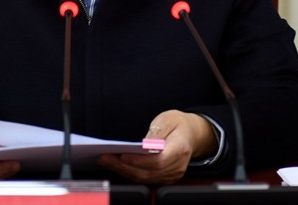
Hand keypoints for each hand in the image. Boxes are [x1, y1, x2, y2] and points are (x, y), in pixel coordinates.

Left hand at [96, 110, 217, 184]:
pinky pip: (145, 178)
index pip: (158, 161)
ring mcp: (172, 174)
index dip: (138, 160)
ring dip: (123, 170)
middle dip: (123, 166)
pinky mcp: (165, 177)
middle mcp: (177, 166)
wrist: (192, 134)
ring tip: (106, 160)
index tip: (122, 154)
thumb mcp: (167, 120)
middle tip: (105, 157)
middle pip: (148, 172)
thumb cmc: (179, 124)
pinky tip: (117, 165)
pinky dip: (130, 172)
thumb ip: (155, 133)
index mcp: (180, 149)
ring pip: (144, 178)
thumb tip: (142, 145)